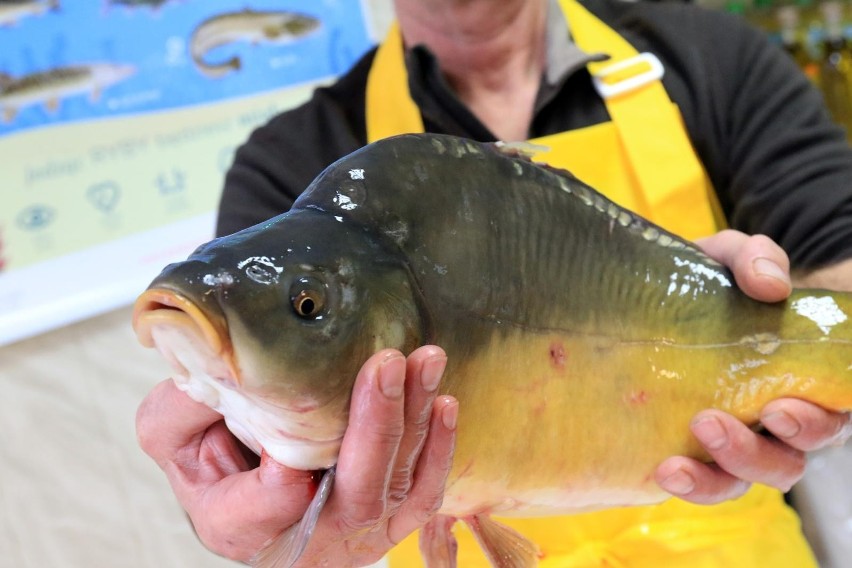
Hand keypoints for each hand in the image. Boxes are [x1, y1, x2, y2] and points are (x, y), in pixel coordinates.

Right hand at [136, 346, 456, 565]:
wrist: (253, 490)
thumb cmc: (216, 462)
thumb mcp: (174, 440)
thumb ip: (179, 410)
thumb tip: (214, 365)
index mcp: (240, 525)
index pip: (266, 509)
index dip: (280, 483)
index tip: (290, 445)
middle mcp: (306, 538)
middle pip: (352, 493)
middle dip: (374, 426)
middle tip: (385, 364)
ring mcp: (356, 531)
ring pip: (394, 483)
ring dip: (413, 418)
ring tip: (424, 361)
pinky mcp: (389, 518)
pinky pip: (424, 492)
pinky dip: (439, 449)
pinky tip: (444, 402)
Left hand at [654, 230, 851, 503]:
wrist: (667, 296)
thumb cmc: (716, 281)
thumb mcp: (730, 257)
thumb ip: (754, 258)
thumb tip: (770, 285)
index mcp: (805, 375)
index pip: (833, 411)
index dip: (816, 421)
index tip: (780, 409)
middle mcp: (779, 416)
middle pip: (791, 458)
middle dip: (757, 452)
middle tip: (712, 423)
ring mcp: (739, 437)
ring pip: (748, 480)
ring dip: (718, 477)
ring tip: (677, 463)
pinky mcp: (698, 450)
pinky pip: (706, 482)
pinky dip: (691, 484)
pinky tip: (663, 471)